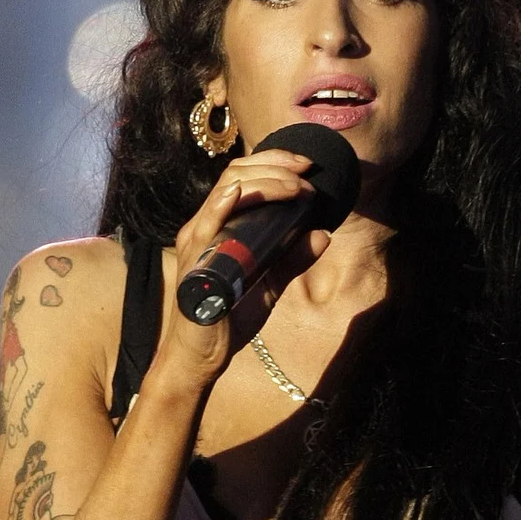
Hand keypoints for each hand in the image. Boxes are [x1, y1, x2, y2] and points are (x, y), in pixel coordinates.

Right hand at [160, 149, 330, 383]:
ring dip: (265, 183)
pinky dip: (220, 206)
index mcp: (221, 224)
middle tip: (307, 173)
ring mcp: (198, 242)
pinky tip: (238, 194)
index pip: (243, 176)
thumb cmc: (230, 317)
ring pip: (226, 192)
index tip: (307, 167)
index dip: (275, 163)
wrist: (203, 356)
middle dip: (276, 165)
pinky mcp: (195, 264)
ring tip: (296, 187)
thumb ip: (293, 258)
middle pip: (236, 175)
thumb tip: (325, 233)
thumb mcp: (270, 283)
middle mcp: (206, 225)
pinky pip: (204, 228)